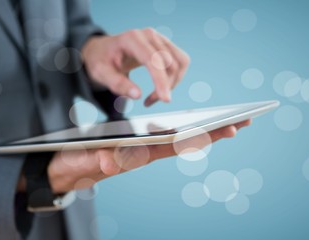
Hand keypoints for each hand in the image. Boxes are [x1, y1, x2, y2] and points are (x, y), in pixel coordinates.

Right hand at [42, 120, 250, 192]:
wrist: (64, 169)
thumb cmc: (74, 164)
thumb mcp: (81, 161)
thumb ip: (94, 160)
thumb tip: (112, 161)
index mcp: (137, 155)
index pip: (175, 145)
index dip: (201, 136)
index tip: (227, 129)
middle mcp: (146, 152)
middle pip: (185, 141)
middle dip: (215, 132)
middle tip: (243, 123)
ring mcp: (143, 148)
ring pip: (180, 139)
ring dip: (206, 130)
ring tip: (231, 122)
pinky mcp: (137, 144)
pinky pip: (166, 136)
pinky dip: (186, 129)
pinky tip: (198, 125)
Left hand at [82, 29, 189, 106]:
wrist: (103, 51)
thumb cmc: (101, 61)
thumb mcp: (101, 74)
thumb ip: (117, 84)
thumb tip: (137, 95)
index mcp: (132, 39)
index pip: (154, 61)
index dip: (161, 81)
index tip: (165, 99)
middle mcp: (149, 35)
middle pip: (170, 64)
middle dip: (165, 86)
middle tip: (149, 101)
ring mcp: (159, 38)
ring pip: (180, 63)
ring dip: (172, 83)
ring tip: (155, 95)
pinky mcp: (166, 44)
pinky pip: (180, 62)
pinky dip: (174, 78)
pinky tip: (161, 86)